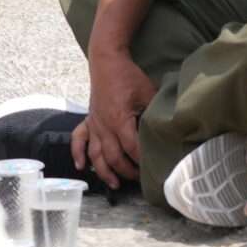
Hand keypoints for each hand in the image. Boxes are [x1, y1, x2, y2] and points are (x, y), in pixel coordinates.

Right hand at [79, 49, 152, 188]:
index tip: (152, 169)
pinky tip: (81, 167)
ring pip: (95, 154)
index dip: (142, 160)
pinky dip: (77, 154)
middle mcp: (104, 126)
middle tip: (139, 180)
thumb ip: (155, 112)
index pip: (132, 148)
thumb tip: (169, 127)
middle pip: (114, 157)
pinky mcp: (88, 120)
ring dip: (104, 171)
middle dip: (126, 171)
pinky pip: (78, 139)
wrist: (107, 61)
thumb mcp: (148, 92)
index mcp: (119, 120)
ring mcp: (94, 124)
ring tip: (114, 184)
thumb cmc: (129, 76)